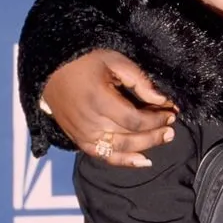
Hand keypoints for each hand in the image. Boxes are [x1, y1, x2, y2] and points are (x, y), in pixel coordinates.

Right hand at [41, 49, 176, 167]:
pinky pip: (102, 155)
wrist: (50, 70)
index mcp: (98, 101)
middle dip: (155, 134)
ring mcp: (81, 134)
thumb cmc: (85, 61)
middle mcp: (89, 123)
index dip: (156, 120)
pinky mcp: (77, 139)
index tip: (172, 113)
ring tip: (164, 138)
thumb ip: (139, 81)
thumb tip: (163, 99)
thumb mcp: (115, 61)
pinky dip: (122, 160)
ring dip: (144, 147)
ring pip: (118, 149)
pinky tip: (142, 161)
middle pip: (129, 137)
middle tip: (172, 129)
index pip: (134, 120)